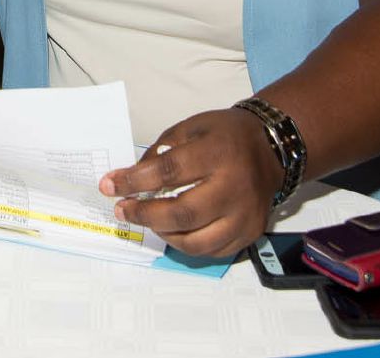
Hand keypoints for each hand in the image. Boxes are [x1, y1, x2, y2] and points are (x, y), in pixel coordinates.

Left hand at [98, 108, 281, 258]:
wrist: (270, 149)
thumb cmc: (225, 136)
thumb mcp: (189, 128)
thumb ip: (160, 153)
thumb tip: (130, 180)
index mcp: (217, 153)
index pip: (169, 172)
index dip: (133, 181)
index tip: (109, 185)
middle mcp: (234, 187)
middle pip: (183, 213)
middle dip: (144, 215)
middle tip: (122, 209)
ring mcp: (245, 215)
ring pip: (196, 241)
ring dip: (163, 234)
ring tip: (148, 221)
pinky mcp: (250, 233)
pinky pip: (211, 251)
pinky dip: (185, 244)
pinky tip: (172, 230)